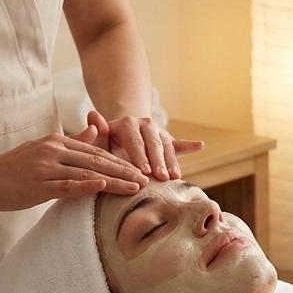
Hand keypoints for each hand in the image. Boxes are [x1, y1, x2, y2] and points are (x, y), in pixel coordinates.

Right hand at [0, 132, 147, 210]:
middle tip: (148, 179)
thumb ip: (72, 142)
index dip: (121, 161)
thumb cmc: (13, 168)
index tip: (142, 169)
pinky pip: (67, 185)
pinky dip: (87, 185)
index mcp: (58, 142)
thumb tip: (96, 130)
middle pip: (98, 160)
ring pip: (87, 172)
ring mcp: (46, 167)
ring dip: (115, 180)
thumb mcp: (44, 150)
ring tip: (136, 188)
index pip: (97, 151)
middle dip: (125, 170)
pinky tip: (104, 187)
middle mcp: (54, 151)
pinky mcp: (38, 185)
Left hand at [82, 110, 204, 180]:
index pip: (135, 142)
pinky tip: (200, 145)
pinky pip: (179, 144)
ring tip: (175, 176)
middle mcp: (145, 125)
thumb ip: (97, 131)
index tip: (144, 171)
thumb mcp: (99, 138)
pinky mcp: (168, 140)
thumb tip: (92, 115)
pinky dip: (190, 145)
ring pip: (167, 147)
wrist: (120, 133)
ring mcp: (158, 132)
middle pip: (154, 145)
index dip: (140, 157)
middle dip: (158, 162)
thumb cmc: (106, 143)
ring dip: (172, 162)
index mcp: (127, 124)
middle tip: (161, 177)